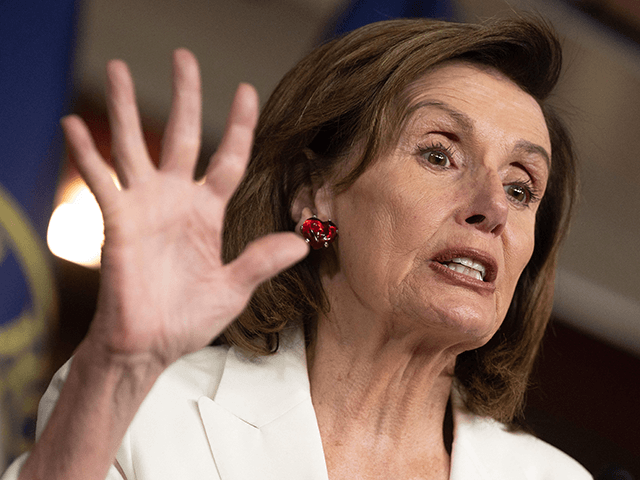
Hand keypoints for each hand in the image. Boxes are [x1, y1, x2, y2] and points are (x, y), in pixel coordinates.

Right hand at [61, 49, 307, 368]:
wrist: (149, 345)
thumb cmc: (188, 319)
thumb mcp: (233, 289)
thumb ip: (262, 261)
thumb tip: (303, 242)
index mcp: (208, 213)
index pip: (228, 159)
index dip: (239, 126)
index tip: (248, 91)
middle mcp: (176, 201)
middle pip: (182, 135)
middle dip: (184, 96)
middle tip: (183, 56)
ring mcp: (145, 208)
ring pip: (135, 146)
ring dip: (125, 109)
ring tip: (119, 68)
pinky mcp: (117, 222)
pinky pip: (100, 181)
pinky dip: (86, 155)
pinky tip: (73, 124)